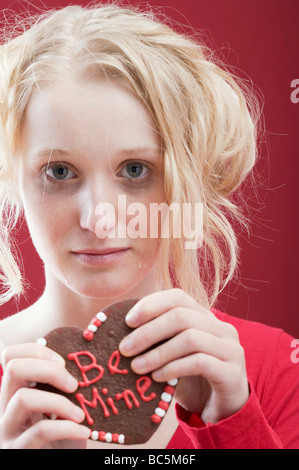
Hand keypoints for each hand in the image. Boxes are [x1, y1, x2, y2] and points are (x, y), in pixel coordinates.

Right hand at [0, 343, 89, 448]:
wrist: (57, 464)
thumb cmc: (61, 440)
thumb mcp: (59, 408)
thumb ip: (59, 386)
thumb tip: (78, 360)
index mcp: (16, 392)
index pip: (10, 355)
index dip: (37, 351)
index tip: (64, 363)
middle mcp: (5, 408)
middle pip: (13, 368)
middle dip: (49, 369)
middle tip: (73, 385)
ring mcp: (7, 430)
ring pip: (23, 398)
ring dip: (58, 402)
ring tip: (79, 415)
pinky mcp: (16, 451)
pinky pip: (40, 431)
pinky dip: (67, 428)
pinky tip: (83, 432)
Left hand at [119, 288, 248, 423]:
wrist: (223, 409)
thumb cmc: (193, 378)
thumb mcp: (173, 354)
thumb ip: (158, 339)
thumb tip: (122, 331)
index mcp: (206, 317)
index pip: (178, 297)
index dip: (151, 305)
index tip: (127, 321)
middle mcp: (221, 328)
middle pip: (181, 316)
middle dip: (148, 331)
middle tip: (124, 348)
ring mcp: (230, 349)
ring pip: (190, 338)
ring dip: (157, 352)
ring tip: (136, 367)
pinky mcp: (231, 373)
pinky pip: (200, 362)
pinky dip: (173, 368)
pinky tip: (157, 377)